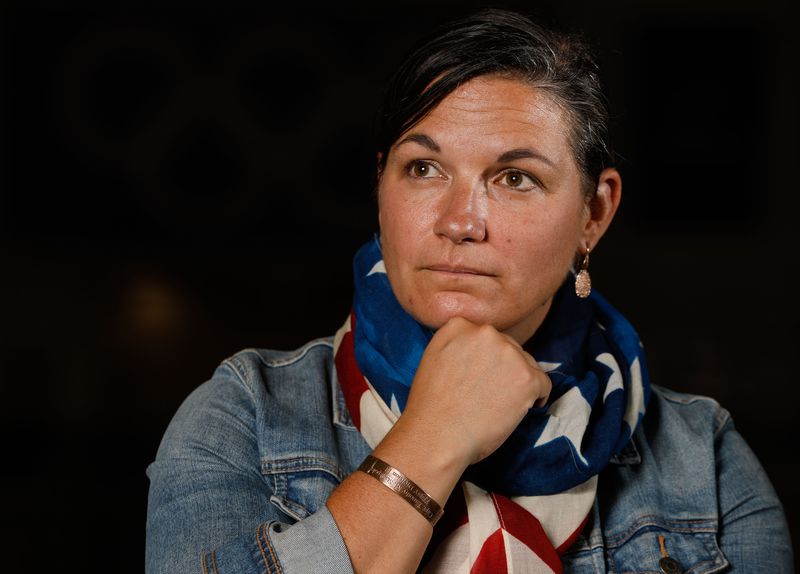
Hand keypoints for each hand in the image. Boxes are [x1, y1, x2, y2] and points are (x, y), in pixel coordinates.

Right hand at [399, 316, 551, 467]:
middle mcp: (485, 332)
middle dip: (503, 369)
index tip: (480, 377)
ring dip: (518, 382)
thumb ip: (458, 346)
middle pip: (508, 347)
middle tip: (490, 395)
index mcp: (459, 326)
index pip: (485, 337)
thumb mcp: (435, 359)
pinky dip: (537, 397)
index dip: (485, 359)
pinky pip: (543, 383)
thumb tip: (482, 352)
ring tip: (499, 405)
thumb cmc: (431, 408)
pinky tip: (519, 410)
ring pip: (527, 364)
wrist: (436, 436)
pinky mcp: (527, 377)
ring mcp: (509, 353)